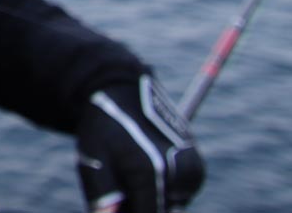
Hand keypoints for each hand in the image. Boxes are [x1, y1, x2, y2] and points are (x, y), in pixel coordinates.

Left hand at [76, 75, 204, 212]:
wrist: (122, 92)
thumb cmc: (103, 127)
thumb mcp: (93, 159)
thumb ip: (102, 195)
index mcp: (152, 170)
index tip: (114, 208)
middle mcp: (179, 171)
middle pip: (159, 212)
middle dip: (136, 206)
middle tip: (118, 187)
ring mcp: (193, 170)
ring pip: (169, 206)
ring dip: (149, 199)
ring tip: (129, 173)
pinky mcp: (198, 169)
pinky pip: (178, 196)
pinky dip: (162, 191)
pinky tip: (146, 168)